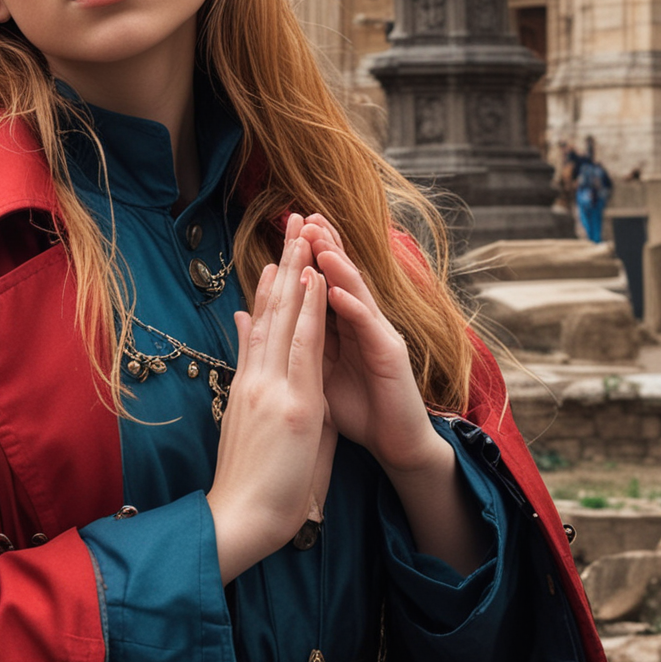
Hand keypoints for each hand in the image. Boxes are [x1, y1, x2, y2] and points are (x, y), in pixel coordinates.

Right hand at [207, 225, 330, 583]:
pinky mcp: (292, 403)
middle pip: (271, 311)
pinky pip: (304, 346)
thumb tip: (249, 357)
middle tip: (289, 223)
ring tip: (300, 232)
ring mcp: (272, 387)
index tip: (274, 259)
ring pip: (286, 317)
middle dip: (283, 265)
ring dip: (297, 271)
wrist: (238, 522)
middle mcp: (257, 378)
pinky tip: (313, 278)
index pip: (260, 329)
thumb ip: (252, 389)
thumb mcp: (250, 429)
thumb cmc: (251, 486)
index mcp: (250, 386)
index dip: (268, 291)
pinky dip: (309, 309)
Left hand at [300, 215, 444, 476]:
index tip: (285, 229)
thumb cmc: (357, 410)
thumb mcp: (318, 374)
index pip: (322, 283)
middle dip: (324, 245)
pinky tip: (336, 290)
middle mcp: (363, 323)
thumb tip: (265, 328)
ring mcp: (379, 335)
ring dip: (337, 266)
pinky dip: (352, 307)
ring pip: (356, 293)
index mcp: (342, 327)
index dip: (306, 256)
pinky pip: (369, 326)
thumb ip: (299, 346)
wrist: (395, 444)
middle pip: (341, 277)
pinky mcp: (391, 356)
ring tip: (319, 241)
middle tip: (303, 217)